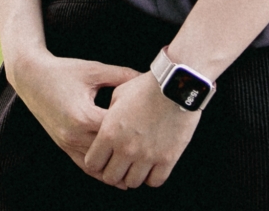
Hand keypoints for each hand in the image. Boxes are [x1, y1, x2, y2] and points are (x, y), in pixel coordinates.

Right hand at [7, 53, 140, 170]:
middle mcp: (74, 134)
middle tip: (152, 154)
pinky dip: (100, 170)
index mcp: (83, 115)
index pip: (116, 131)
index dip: (136, 129)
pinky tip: (115, 173)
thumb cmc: (63, 71)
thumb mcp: (94, 70)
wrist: (31, 77)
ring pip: (97, 165)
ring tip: (138, 170)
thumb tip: (148, 78)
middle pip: (109, 152)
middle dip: (129, 153)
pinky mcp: (63, 145)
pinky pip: (84, 164)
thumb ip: (122, 75)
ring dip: (116, 168)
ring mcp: (67, 142)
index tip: (154, 127)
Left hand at [82, 71, 200, 188]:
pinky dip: (152, 177)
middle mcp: (126, 148)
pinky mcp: (167, 159)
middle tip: (120, 165)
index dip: (96, 162)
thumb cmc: (146, 86)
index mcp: (109, 132)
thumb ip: (109, 115)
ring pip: (132, 182)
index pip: (92, 163)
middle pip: (111, 178)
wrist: (176, 85)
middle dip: (113, 172)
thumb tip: (107, 125)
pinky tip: (153, 166)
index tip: (104, 158)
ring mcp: (147, 156)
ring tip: (137, 165)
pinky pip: (155, 181)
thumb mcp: (119, 95)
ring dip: (133, 175)